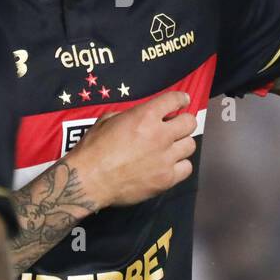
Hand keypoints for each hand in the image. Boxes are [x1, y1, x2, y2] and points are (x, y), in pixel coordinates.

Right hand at [68, 90, 197, 207]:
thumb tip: (141, 117)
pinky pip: (186, 168)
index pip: (175, 100)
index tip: (182, 102)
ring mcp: (166, 158)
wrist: (89, 180)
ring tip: (171, 149)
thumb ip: (130, 115)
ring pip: (190, 145)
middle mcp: (160, 135)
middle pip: (190, 123)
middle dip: (183, 122)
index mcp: (145, 116)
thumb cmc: (93, 148)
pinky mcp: (166, 179)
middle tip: (175, 128)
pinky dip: (179, 166)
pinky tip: (168, 166)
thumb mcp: (108, 120)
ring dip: (181, 144)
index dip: (181, 99)